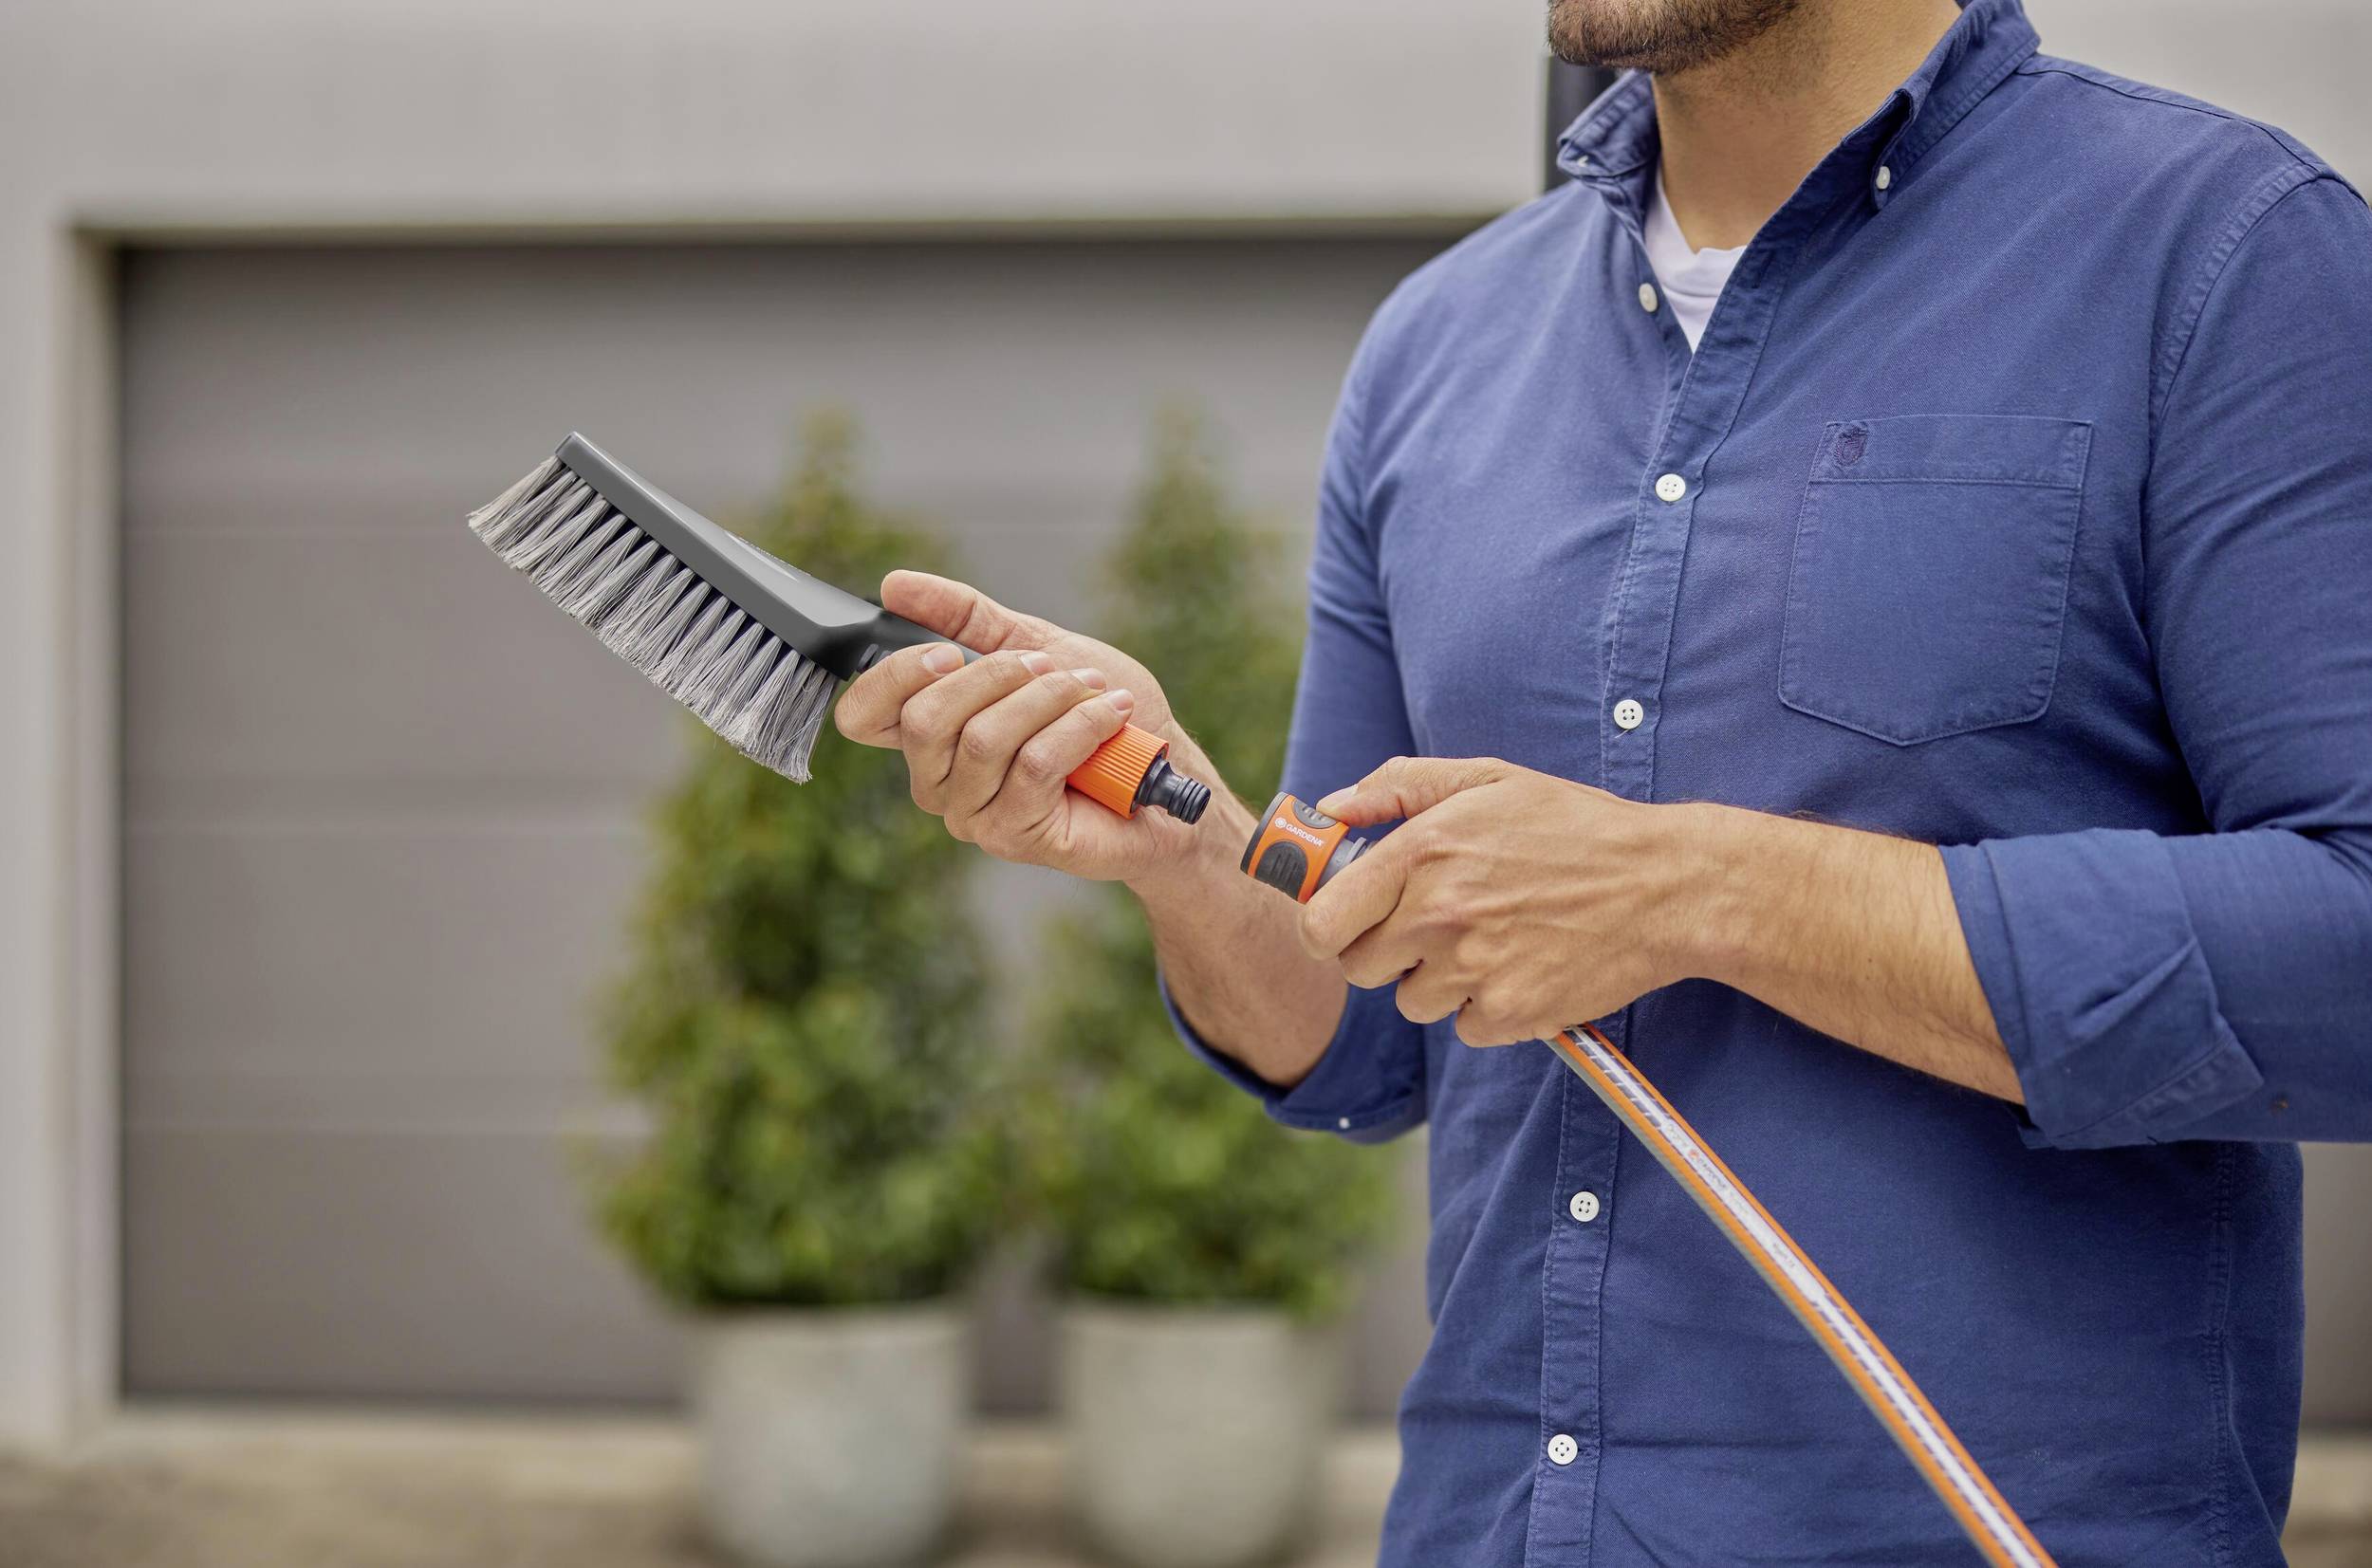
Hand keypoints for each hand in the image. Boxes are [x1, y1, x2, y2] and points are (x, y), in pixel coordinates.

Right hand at [833, 570, 1199, 880]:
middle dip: (995, 675)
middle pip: (923, 720)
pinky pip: (1034, 765)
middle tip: (1049, 666)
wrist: (1167, 770)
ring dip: (1047, 698)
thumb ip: (966, 618)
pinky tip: (1111, 715)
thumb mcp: (1034, 646)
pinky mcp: (1018, 835)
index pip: (861, 716)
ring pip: (982, 739)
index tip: (947, 651)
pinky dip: (1080, 725)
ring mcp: (974, 815)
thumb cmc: (1099, 713)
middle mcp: (938, 781)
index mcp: (930, 734)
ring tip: (1091, 688)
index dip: (890, 677)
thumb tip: (896, 585)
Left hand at [1295, 757, 1701, 1045]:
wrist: (1665, 886)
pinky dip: (1486, 1007)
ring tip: (1491, 940)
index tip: (1342, 922)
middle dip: (1384, 952)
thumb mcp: (1488, 779)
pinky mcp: (1510, 1013)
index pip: (1322, 920)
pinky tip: (1522, 966)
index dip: (1325, 925)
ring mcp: (1473, 969)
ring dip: (1437, 981)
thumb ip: (1400, 787)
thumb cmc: (1574, 826)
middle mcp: (1439, 914)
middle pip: (1359, 968)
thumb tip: (1330, 808)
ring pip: (1411, 1001)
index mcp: (1422, 852)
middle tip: (1431, 926)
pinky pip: (1464, 1027)